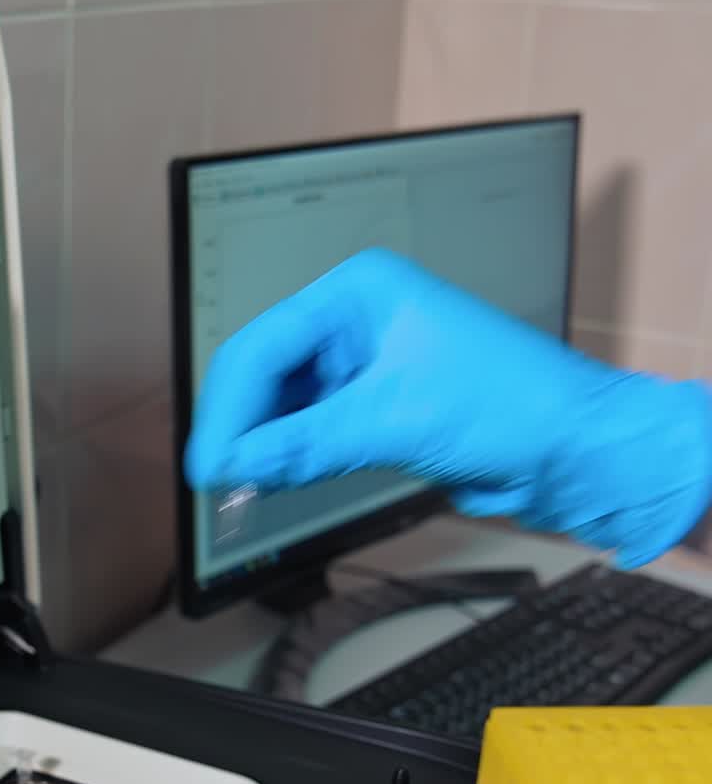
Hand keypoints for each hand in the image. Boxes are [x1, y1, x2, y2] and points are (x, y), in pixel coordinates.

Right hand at [183, 249, 711, 567]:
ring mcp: (360, 367)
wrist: (575, 450)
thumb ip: (307, 443)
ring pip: (282, 407)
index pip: (265, 346)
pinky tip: (269, 483)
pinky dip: (287, 459)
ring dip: (260, 448)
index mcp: (359, 293)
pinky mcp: (370, 409)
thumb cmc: (511, 406)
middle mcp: (353, 322)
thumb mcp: (397, 419)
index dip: (228, 408)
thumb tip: (234, 464)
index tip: (207, 462)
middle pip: (266, 374)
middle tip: (214, 481)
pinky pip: (308, 432)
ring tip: (236, 489)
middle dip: (239, 427)